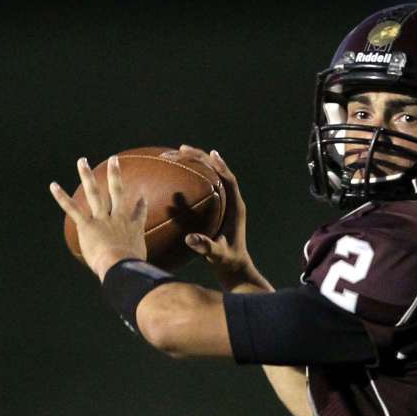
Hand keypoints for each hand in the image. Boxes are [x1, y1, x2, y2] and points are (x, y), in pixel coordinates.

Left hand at [50, 156, 147, 280]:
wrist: (121, 265)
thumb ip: (138, 263)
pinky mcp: (88, 225)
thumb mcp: (140, 264)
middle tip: (114, 160)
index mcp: (133, 228)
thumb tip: (140, 275)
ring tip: (82, 161)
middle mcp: (118, 219)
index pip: (138, 214)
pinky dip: (62, 197)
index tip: (141, 198)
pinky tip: (53, 185)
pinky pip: (73, 208)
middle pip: (117, 192)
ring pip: (95, 193)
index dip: (140, 205)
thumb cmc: (132, 269)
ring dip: (87, 176)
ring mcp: (103, 220)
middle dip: (115, 175)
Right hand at [177, 145, 257, 289]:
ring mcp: (226, 203)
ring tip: (180, 151)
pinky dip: (194, 175)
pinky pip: (206, 185)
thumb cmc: (227, 261)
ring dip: (198, 162)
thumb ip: (206, 247)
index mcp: (237, 208)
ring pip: (212, 175)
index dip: (221, 167)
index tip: (210, 154)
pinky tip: (179, 171)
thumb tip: (190, 239)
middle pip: (219, 172)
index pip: (229, 181)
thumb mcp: (217, 255)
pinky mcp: (218, 207)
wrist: (234, 266)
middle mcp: (233, 201)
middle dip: (201, 158)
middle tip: (181, 148)